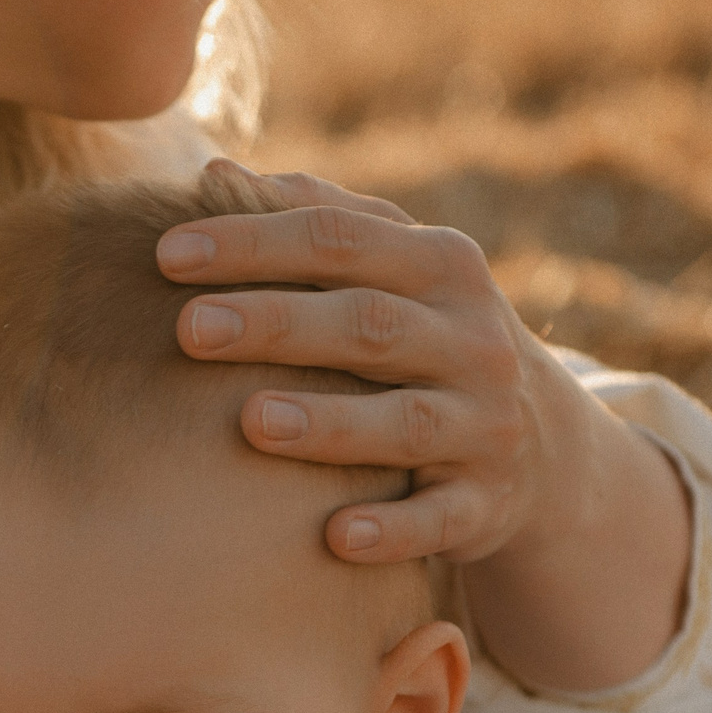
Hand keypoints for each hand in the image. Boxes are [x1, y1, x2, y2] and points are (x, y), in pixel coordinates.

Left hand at [156, 159, 575, 566]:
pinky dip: (391, 530)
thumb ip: (314, 221)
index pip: (339, 241)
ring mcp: (483, 425)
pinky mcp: (484, 504)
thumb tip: (214, 175)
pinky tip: (335, 538)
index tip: (166, 254)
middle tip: (189, 330)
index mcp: (440, 266)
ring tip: (252, 422)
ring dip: (330, 424)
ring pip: (405, 422)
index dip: (254, 243)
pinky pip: (438, 519)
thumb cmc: (429, 338)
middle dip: (278, 324)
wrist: (544, 447)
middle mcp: (471, 340)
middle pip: (368, 324)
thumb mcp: (395, 270)